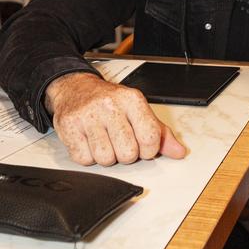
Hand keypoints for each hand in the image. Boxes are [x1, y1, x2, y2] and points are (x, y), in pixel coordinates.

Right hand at [45, 72, 185, 166]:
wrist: (76, 88)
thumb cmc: (110, 101)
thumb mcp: (138, 111)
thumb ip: (160, 133)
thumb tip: (179, 151)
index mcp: (132, 100)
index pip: (150, 137)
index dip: (149, 150)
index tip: (143, 145)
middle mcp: (110, 105)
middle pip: (128, 153)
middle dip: (126, 154)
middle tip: (120, 142)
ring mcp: (88, 115)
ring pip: (106, 159)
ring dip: (107, 157)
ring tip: (105, 141)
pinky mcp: (69, 126)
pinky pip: (84, 159)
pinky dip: (88, 157)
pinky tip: (90, 142)